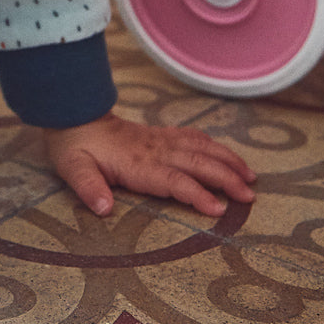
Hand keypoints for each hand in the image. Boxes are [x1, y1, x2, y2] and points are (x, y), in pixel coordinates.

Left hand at [44, 113, 255, 217]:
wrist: (73, 114)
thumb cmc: (74, 146)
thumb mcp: (73, 168)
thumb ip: (88, 187)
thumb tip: (103, 209)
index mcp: (137, 163)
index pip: (174, 180)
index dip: (197, 194)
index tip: (219, 209)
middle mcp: (154, 150)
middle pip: (196, 162)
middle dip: (226, 178)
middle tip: (250, 196)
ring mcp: (158, 140)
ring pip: (199, 147)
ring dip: (226, 159)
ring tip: (250, 176)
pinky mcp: (158, 134)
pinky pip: (190, 137)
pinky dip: (212, 145)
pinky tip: (225, 153)